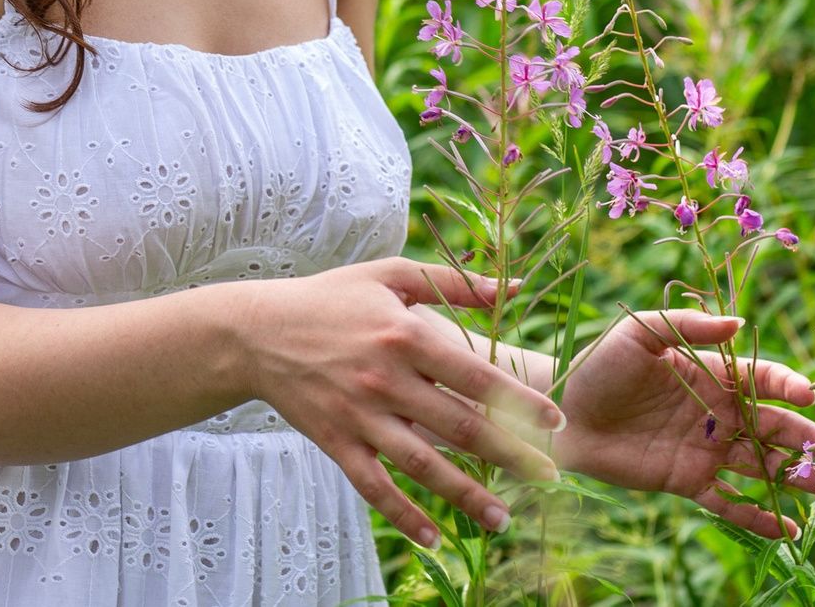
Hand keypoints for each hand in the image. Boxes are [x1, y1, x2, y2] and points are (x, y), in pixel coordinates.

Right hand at [235, 258, 565, 548]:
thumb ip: (454, 284)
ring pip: (422, 465)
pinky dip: (404, 514)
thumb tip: (514, 287)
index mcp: (406, 334)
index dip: (519, 400)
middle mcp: (386, 379)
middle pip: (460, 426)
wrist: (257, 332)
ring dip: (466, 496)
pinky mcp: (336, 442)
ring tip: (503, 519)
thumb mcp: (391, 276)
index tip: (557, 422)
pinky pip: (374, 487)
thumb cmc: (331, 298)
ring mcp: (360, 416)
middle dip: (511, 454)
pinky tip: (435, 538)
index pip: (476, 374)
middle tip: (551, 475)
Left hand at [554, 310, 814, 538]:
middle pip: (774, 427)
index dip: (788, 386)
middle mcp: (719, 414)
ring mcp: (707, 450)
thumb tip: (740, 323)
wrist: (563, 413)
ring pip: (762, 466)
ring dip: (797, 477)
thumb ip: (687, 327)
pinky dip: (759, 518)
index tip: (808, 395)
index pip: (763, 380)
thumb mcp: (640, 334)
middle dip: (808, 439)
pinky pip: (730, 503)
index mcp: (714, 374)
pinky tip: (791, 530)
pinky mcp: (688, 482)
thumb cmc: (600, 365)